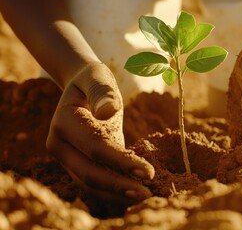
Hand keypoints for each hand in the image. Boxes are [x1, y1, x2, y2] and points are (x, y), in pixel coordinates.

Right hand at [46, 62, 153, 203]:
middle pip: (89, 172)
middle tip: (147, 195)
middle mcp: (59, 145)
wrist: (80, 88)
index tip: (149, 172)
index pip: (95, 147)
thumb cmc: (92, 81)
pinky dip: (112, 190)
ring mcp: (67, 158)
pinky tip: (132, 193)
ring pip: (89, 184)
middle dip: (119, 185)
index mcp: (64, 122)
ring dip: (116, 194)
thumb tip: (107, 111)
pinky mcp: (77, 164)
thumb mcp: (97, 78)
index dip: (121, 161)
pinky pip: (94, 182)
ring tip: (143, 197)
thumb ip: (101, 92)